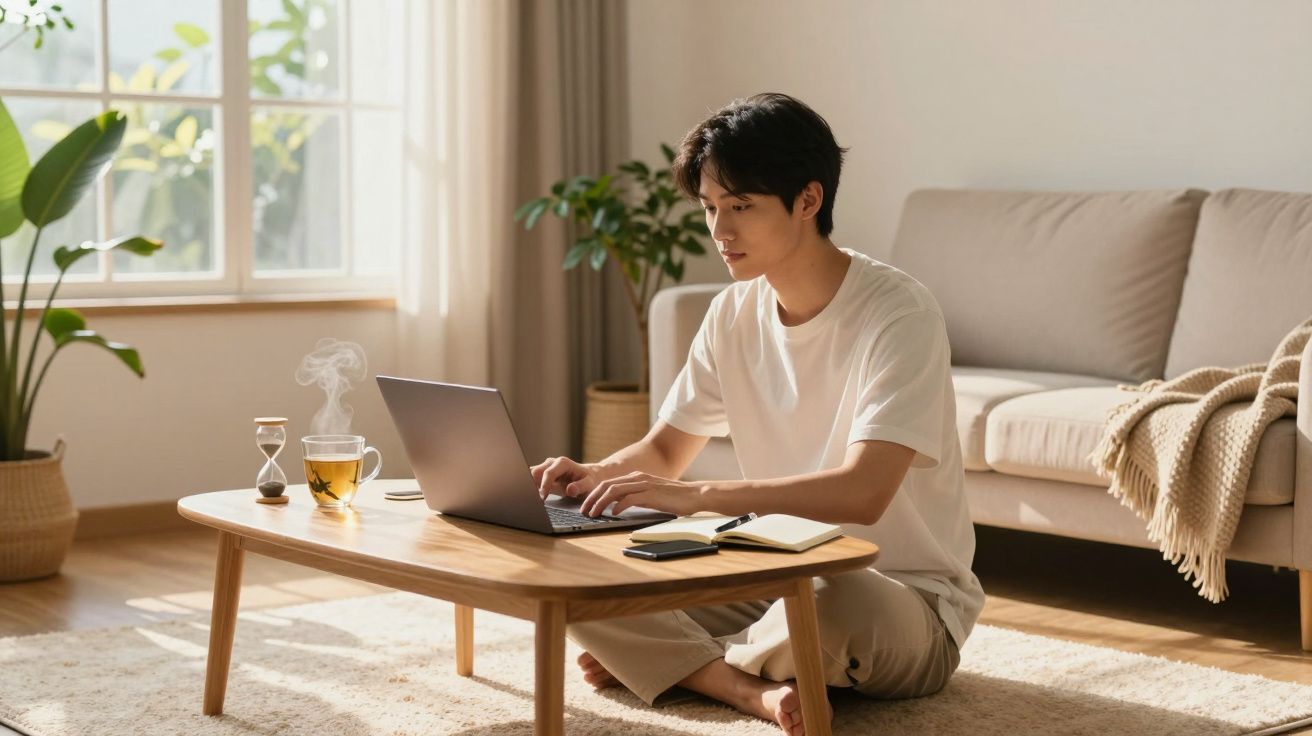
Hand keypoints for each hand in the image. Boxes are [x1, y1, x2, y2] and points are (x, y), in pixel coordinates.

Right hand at [531, 456, 599, 499]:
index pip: (548, 473)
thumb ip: (580, 487)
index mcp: (563, 463)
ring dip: (530, 485)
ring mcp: (547, 466)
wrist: (590, 476)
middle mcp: (552, 462)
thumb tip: (570, 490)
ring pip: (531, 474)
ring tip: (534, 498)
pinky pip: (533, 478)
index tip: (542, 498)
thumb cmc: (590, 480)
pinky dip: (532, 486)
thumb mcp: (590, 484)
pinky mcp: (543, 473)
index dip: (544, 485)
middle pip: (535, 472)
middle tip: (536, 500)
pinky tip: (534, 495)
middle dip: (533, 485)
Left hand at [579, 472, 704, 517]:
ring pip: (614, 491)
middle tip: (583, 511)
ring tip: (593, 514)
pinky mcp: (651, 494)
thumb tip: (617, 507)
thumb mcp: (650, 495)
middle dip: (591, 498)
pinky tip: (613, 514)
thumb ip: (635, 497)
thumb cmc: (673, 498)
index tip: (585, 505)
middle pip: (606, 485)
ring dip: (600, 503)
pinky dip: (618, 506)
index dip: (593, 494)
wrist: (694, 495)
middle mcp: (637, 478)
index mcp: (635, 477)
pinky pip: (629, 498)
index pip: (608, 483)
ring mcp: (644, 485)